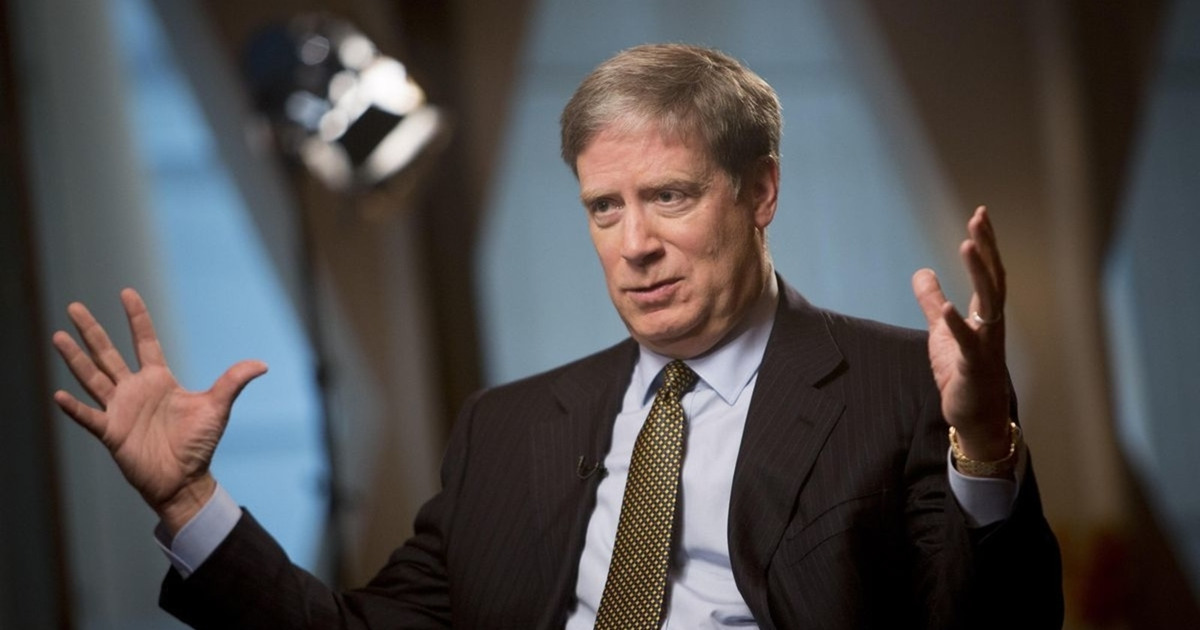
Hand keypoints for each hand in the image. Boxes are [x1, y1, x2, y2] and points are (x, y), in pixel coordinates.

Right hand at [52, 288, 266, 532]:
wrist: (185, 480)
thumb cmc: (199, 444)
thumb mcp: (217, 408)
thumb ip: (233, 382)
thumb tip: (263, 364)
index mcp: (159, 380)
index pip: (145, 342)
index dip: (137, 318)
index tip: (126, 292)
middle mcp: (135, 390)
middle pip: (108, 354)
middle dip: (92, 331)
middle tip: (74, 306)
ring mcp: (120, 410)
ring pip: (92, 378)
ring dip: (75, 359)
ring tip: (58, 336)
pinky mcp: (111, 432)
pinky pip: (89, 417)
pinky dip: (74, 408)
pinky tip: (58, 395)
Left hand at [912, 206, 1010, 460]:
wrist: (975, 416)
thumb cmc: (962, 372)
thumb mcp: (941, 330)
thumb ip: (932, 301)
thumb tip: (921, 271)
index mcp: (984, 314)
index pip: (988, 271)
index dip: (985, 243)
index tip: (980, 214)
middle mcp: (991, 324)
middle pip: (993, 279)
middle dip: (986, 248)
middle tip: (979, 218)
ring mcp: (985, 344)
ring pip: (988, 303)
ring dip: (978, 274)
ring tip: (967, 246)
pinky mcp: (973, 366)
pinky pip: (968, 343)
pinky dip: (958, 325)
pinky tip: (949, 309)